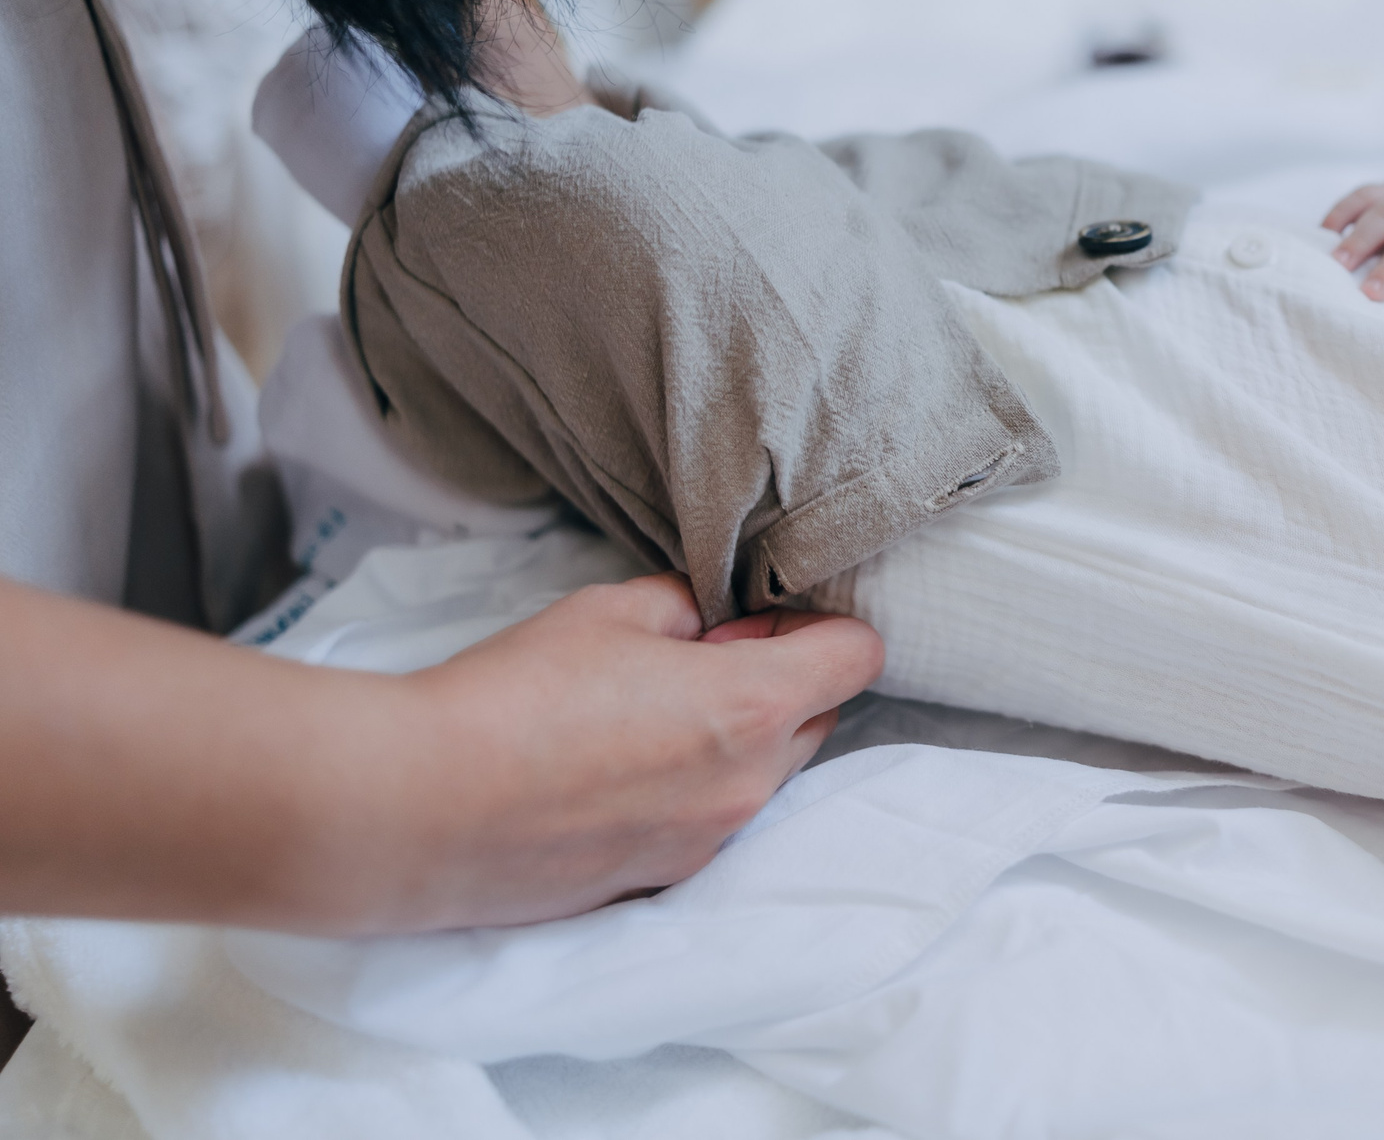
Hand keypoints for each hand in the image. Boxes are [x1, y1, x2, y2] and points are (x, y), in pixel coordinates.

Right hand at [322, 575, 881, 930]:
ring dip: (737, 740)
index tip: (770, 618)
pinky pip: (709, 825)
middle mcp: (747, 785)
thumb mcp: (607, 612)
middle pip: (820, 719)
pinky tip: (618, 770)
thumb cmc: (511, 696)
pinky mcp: (658, 882)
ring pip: (766, 777)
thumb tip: (708, 622)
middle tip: (705, 655)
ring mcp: (706, 843)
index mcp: (751, 707)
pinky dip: (690, 792)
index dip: (825, 626)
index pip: (858, 658)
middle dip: (784, 682)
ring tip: (650, 712)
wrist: (416, 809)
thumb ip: (682, 609)